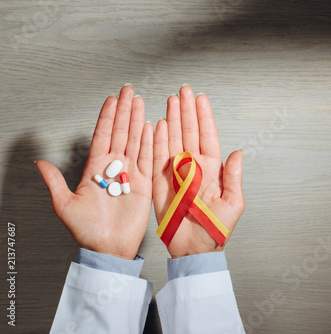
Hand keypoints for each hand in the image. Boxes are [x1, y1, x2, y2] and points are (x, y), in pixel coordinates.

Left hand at [36, 85, 152, 259]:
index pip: (102, 136)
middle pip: (120, 133)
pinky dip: (150, 142)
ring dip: (137, 121)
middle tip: (128, 91)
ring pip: (135, 141)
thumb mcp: (64, 205)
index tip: (111, 99)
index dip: (107, 117)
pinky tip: (151, 127)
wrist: (108, 247)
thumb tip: (40, 162)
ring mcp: (130, 174)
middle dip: (124, 111)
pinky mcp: (144, 184)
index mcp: (95, 169)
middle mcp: (114, 168)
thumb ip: (54, 182)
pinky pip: (148, 159)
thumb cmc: (87, 230)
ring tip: (139, 103)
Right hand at [153, 86, 243, 258]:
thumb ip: (234, 177)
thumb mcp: (233, 204)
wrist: (195, 249)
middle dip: (186, 111)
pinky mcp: (161, 182)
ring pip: (173, 139)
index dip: (204, 117)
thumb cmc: (215, 229)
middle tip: (183, 91)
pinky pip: (157, 157)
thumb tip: (238, 153)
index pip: (208, 137)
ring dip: (172, 120)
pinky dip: (157, 140)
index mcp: (212, 170)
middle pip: (189, 132)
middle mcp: (193, 167)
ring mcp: (176, 173)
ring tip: (171, 101)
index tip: (200, 99)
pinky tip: (158, 124)